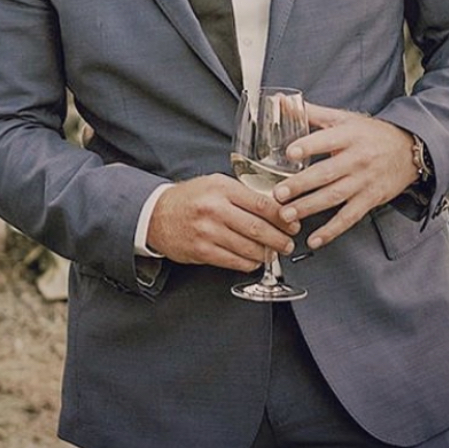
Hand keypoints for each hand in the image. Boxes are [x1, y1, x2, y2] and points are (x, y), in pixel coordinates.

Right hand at [146, 173, 300, 269]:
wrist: (156, 215)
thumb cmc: (190, 199)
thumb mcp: (215, 184)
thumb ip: (242, 193)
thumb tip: (275, 207)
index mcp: (222, 188)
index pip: (261, 204)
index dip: (282, 217)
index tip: (292, 223)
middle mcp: (215, 209)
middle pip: (257, 228)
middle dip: (279, 238)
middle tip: (288, 242)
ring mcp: (207, 232)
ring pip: (248, 247)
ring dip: (266, 253)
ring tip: (274, 253)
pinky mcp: (201, 251)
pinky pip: (234, 261)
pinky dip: (249, 263)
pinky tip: (255, 260)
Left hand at [273, 104, 418, 250]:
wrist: (410, 149)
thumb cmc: (372, 134)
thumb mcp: (344, 118)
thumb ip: (312, 113)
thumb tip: (282, 101)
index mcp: (349, 136)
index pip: (327, 140)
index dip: (308, 145)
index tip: (290, 152)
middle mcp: (356, 159)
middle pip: (326, 173)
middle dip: (301, 185)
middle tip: (279, 193)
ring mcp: (364, 181)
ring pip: (334, 197)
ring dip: (309, 207)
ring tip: (287, 215)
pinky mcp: (370, 199)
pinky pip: (349, 217)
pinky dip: (332, 230)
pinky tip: (315, 239)